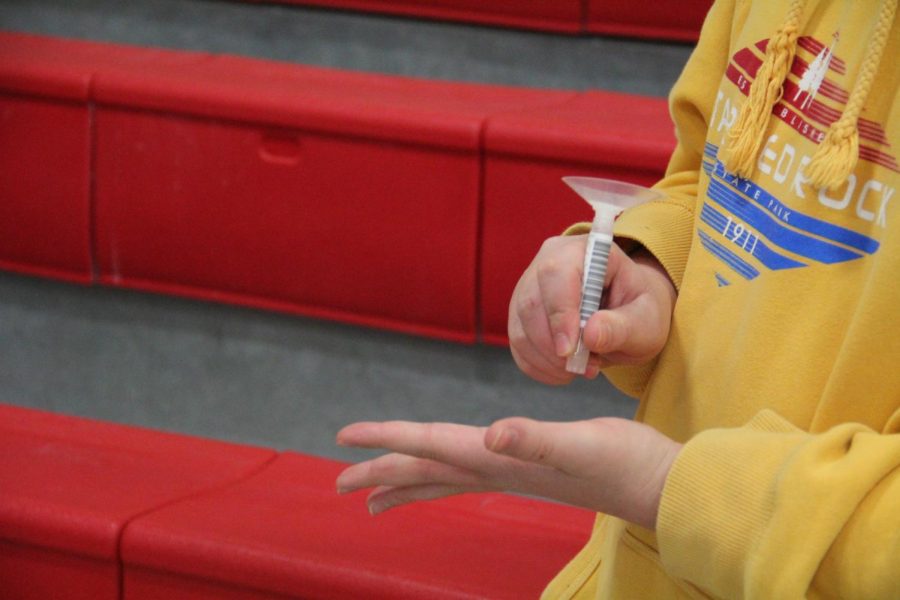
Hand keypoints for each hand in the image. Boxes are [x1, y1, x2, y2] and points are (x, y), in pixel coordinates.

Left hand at [336, 416, 681, 529]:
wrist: (660, 485)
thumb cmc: (626, 462)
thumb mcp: (581, 445)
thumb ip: (536, 441)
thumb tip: (494, 436)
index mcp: (500, 458)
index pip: (431, 445)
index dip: (388, 438)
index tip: (344, 438)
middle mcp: (498, 470)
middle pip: (426, 470)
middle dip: (381, 472)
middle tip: (338, 481)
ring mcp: (512, 475)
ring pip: (443, 479)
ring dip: (406, 484)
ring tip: (371, 498)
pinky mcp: (528, 471)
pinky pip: (469, 476)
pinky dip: (442, 478)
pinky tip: (441, 478)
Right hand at [509, 236, 676, 384]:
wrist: (629, 315)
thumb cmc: (640, 310)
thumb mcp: (647, 320)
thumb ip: (623, 326)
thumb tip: (591, 334)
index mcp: (585, 251)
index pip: (557, 274)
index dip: (559, 313)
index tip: (569, 351)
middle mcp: (548, 263)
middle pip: (531, 304)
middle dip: (554, 346)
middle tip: (586, 367)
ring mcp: (528, 289)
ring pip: (520, 329)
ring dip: (549, 361)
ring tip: (584, 367)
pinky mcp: (520, 315)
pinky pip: (518, 346)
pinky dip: (540, 367)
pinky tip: (565, 370)